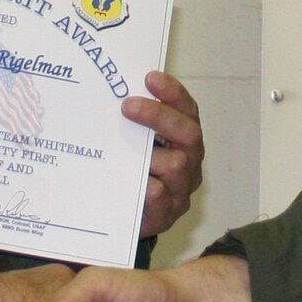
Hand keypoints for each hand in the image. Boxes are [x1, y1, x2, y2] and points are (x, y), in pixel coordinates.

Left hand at [121, 70, 204, 237]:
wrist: (124, 223)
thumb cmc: (132, 177)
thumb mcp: (135, 147)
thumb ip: (134, 126)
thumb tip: (110, 93)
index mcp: (185, 142)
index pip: (188, 111)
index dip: (173, 93)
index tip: (151, 78)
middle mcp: (190, 164)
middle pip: (189, 134)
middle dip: (159, 116)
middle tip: (127, 106)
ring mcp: (181, 191)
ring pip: (177, 164)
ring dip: (150, 152)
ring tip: (124, 148)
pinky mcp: (166, 215)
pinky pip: (159, 195)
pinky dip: (145, 184)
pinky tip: (126, 180)